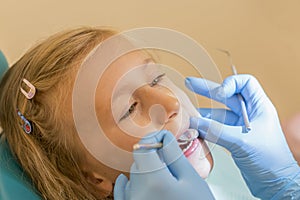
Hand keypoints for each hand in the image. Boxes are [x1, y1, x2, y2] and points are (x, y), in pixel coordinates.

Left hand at [114, 130, 213, 199]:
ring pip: (133, 175)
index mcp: (153, 182)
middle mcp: (137, 194)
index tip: (162, 140)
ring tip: (164, 183)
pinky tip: (134, 182)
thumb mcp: (191, 179)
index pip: (143, 148)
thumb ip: (174, 154)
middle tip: (169, 164)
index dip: (153, 140)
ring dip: (145, 172)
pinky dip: (129, 184)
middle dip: (153, 158)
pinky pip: (123, 191)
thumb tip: (163, 136)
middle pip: (139, 162)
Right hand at [186, 75, 299, 198]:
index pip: (245, 83)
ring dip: (204, 112)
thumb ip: (216, 130)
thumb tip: (194, 122)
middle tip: (190, 84)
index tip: (218, 93)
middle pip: (227, 95)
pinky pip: (217, 127)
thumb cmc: (270, 160)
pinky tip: (195, 128)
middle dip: (208, 90)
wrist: (274, 183)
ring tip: (188, 111)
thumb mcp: (241, 141)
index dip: (230, 83)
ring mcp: (242, 126)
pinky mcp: (235, 138)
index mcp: (260, 107)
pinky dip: (206, 127)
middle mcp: (250, 114)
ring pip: (220, 113)